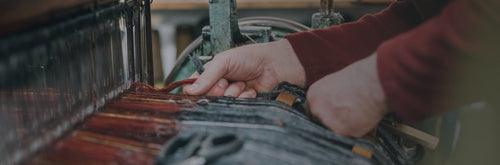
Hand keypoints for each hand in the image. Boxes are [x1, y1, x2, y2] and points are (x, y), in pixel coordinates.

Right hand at [183, 39, 305, 97]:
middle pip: (207, 99)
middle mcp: (217, 86)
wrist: (275, 65)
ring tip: (242, 83)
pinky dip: (244, 98)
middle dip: (218, 90)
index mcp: (209, 74)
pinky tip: (250, 90)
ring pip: (222, 105)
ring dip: (233, 93)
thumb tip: (191, 90)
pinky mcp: (242, 104)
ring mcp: (230, 96)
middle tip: (227, 81)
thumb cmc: (251, 57)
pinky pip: (236, 108)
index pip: (193, 88)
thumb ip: (207, 75)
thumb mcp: (225, 61)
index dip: (199, 89)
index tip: (211, 82)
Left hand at [306, 54, 387, 136]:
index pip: (311, 112)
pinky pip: (345, 136)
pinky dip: (354, 130)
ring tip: (356, 114)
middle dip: (330, 123)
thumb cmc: (360, 79)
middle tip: (345, 117)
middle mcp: (316, 108)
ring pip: (331, 131)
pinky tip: (361, 118)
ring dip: (342, 127)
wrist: (374, 84)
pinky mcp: (340, 131)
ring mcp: (327, 120)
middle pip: (318, 123)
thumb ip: (327, 96)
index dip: (322, 115)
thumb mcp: (335, 83)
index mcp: (313, 95)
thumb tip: (328, 106)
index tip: (331, 115)